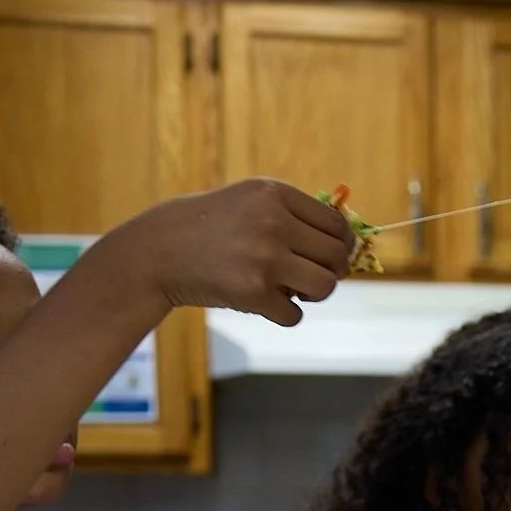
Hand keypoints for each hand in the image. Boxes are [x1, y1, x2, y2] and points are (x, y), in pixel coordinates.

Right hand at [109, 178, 355, 326]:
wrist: (162, 249)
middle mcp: (273, 222)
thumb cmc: (215, 227)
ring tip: (293, 290)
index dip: (342, 245)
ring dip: (314, 295)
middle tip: (311, 277)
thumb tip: (347, 243)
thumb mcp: (252, 201)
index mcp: (275, 194)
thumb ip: (295, 215)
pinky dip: (285, 314)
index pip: (336, 224)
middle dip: (331, 272)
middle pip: (337, 257)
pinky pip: (294, 315)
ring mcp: (264, 258)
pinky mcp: (252, 292)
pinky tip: (266, 303)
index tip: (331, 256)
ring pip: (325, 287)